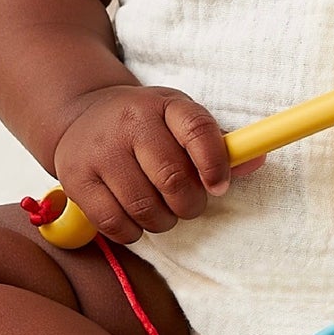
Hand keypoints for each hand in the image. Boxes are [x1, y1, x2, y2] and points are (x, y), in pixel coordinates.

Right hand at [52, 84, 263, 242]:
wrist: (81, 114)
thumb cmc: (144, 123)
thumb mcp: (179, 119)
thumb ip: (217, 143)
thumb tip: (258, 159)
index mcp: (165, 104)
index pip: (198, 131)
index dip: (215, 165)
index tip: (220, 187)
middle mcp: (130, 122)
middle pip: (173, 179)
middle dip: (190, 204)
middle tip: (189, 204)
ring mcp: (100, 150)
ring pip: (145, 207)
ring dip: (163, 221)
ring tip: (163, 211)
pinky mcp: (76, 178)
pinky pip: (114, 223)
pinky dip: (133, 231)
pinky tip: (135, 217)